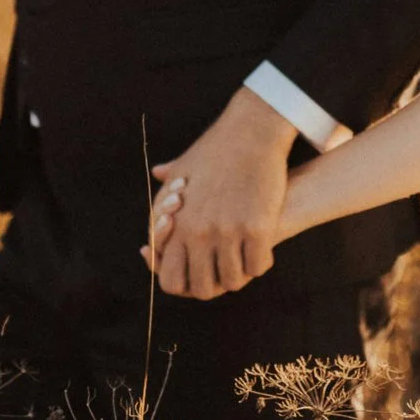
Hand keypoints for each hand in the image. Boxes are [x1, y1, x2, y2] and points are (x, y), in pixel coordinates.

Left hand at [140, 89, 295, 298]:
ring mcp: (229, 232)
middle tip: (223, 272)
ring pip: (233, 280)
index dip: (184, 285)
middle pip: (202, 288)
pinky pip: (258, 266)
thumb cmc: (217, 147)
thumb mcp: (185, 165)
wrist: (251, 131)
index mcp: (178, 225)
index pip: (171, 280)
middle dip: (212, 286)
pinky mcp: (258, 228)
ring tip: (244, 261)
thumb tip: (158, 173)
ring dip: (238, 275)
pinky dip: (259, 263)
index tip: (196, 276)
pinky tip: (261, 252)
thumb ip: (169, 183)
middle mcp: (200, 234)